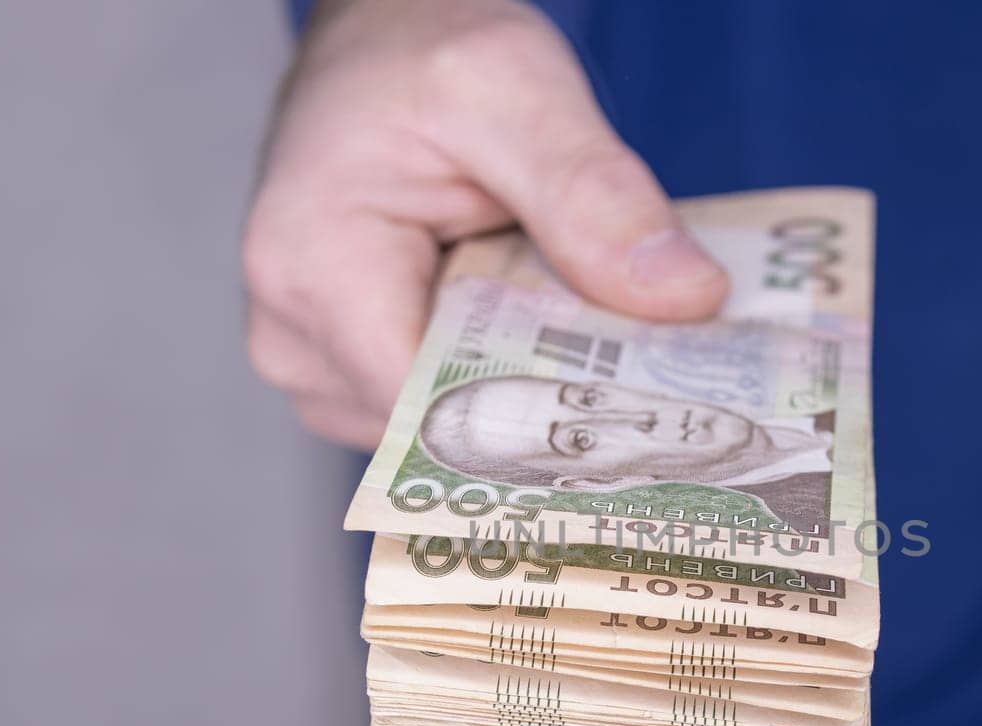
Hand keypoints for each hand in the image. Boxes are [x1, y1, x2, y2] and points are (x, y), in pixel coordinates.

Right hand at [242, 0, 728, 448]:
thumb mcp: (516, 88)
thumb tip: (687, 296)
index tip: (638, 414)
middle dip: (546, 406)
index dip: (537, 418)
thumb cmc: (423, 52)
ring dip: (529, 390)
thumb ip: (594, 196)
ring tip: (599, 339)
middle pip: (441, 428)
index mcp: (310, 270)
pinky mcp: (353, 368)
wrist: (385, 41)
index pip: (429, 409)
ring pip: (448, 428)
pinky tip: (556, 335)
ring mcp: (318, 362)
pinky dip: (506, 377)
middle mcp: (295, 337)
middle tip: (652, 377)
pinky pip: (442, 405)